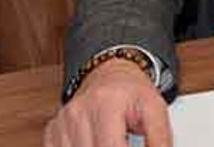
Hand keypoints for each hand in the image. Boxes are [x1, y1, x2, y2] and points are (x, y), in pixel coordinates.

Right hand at [44, 61, 171, 146]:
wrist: (110, 74)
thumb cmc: (132, 92)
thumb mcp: (155, 110)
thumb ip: (160, 140)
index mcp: (106, 103)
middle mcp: (79, 111)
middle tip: (124, 141)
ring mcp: (62, 122)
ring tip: (112, 140)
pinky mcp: (52, 131)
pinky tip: (93, 143)